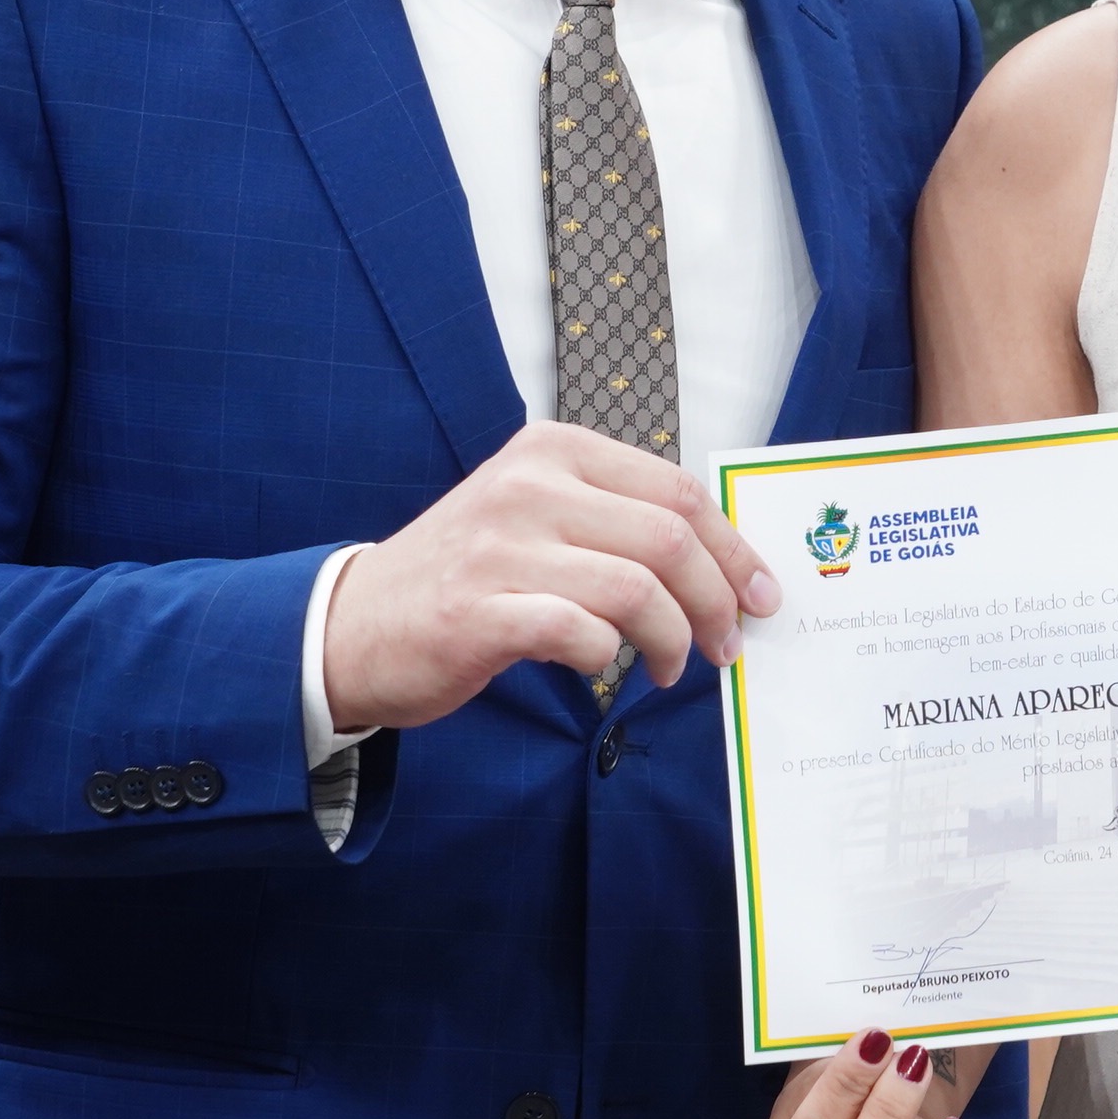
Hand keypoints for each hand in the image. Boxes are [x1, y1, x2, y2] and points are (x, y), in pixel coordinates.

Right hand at [319, 422, 780, 729]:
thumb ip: (616, 521)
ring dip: (673, 640)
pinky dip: (607, 658)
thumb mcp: (539, 514)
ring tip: (668, 667)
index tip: (761, 595)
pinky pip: (579, 634)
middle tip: (729, 644)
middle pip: (669, 537)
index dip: (734, 548)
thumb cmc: (467, 574)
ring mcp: (499, 547)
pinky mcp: (477, 612)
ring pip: (635, 588)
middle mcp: (528, 485)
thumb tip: (721, 563)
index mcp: (553, 450)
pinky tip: (602, 669)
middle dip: (717, 599)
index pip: (676, 491)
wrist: (355, 623)